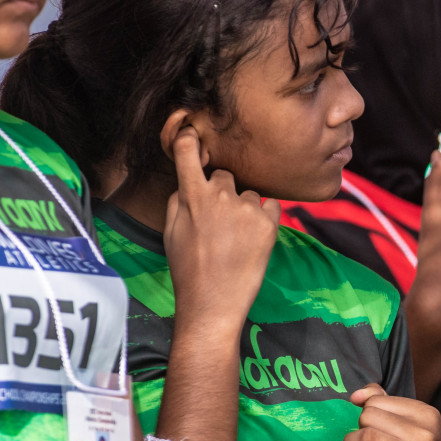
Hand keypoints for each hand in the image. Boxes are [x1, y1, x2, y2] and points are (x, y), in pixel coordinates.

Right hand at [162, 129, 280, 341]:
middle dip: (223, 191)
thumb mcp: (170, 231)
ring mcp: (247, 209)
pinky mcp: (269, 223)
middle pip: (225, 176)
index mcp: (191, 196)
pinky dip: (265, 218)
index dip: (190, 140)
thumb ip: (179, 200)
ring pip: (249, 194)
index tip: (193, 137)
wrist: (213, 302)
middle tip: (220, 222)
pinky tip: (253, 239)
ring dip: (245, 208)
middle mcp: (221, 196)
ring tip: (237, 238)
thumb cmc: (188, 269)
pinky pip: (270, 207)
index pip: (187, 151)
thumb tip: (188, 183)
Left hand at [341, 384, 440, 440]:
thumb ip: (382, 402)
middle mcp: (427, 436)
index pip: (378, 401)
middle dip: (358, 428)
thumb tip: (357, 395)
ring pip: (367, 437)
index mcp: (429, 416)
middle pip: (370, 417)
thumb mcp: (407, 427)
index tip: (370, 427)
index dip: (367, 413)